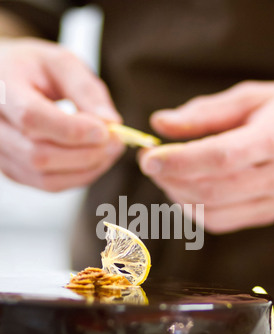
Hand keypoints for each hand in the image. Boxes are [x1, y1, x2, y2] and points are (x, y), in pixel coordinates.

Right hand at [0, 38, 123, 191]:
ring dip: (86, 170)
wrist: (5, 82)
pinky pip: (48, 184)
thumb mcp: (60, 63)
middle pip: (39, 155)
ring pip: (45, 177)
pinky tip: (94, 161)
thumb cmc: (32, 68)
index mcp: (2, 90)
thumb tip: (111, 123)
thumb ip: (85, 89)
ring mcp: (1, 153)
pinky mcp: (13, 170)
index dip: (72, 130)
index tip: (106, 130)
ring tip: (109, 152)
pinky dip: (78, 177)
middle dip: (86, 154)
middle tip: (116, 142)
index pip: (32, 118)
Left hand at [139, 81, 273, 232]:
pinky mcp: (267, 215)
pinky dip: (194, 209)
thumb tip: (159, 124)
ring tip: (167, 174)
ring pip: (212, 212)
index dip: (179, 160)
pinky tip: (186, 189)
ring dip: (178, 195)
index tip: (148, 158)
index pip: (220, 157)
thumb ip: (204, 113)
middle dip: (171, 179)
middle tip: (150, 162)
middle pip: (211, 189)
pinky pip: (221, 222)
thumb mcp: (250, 99)